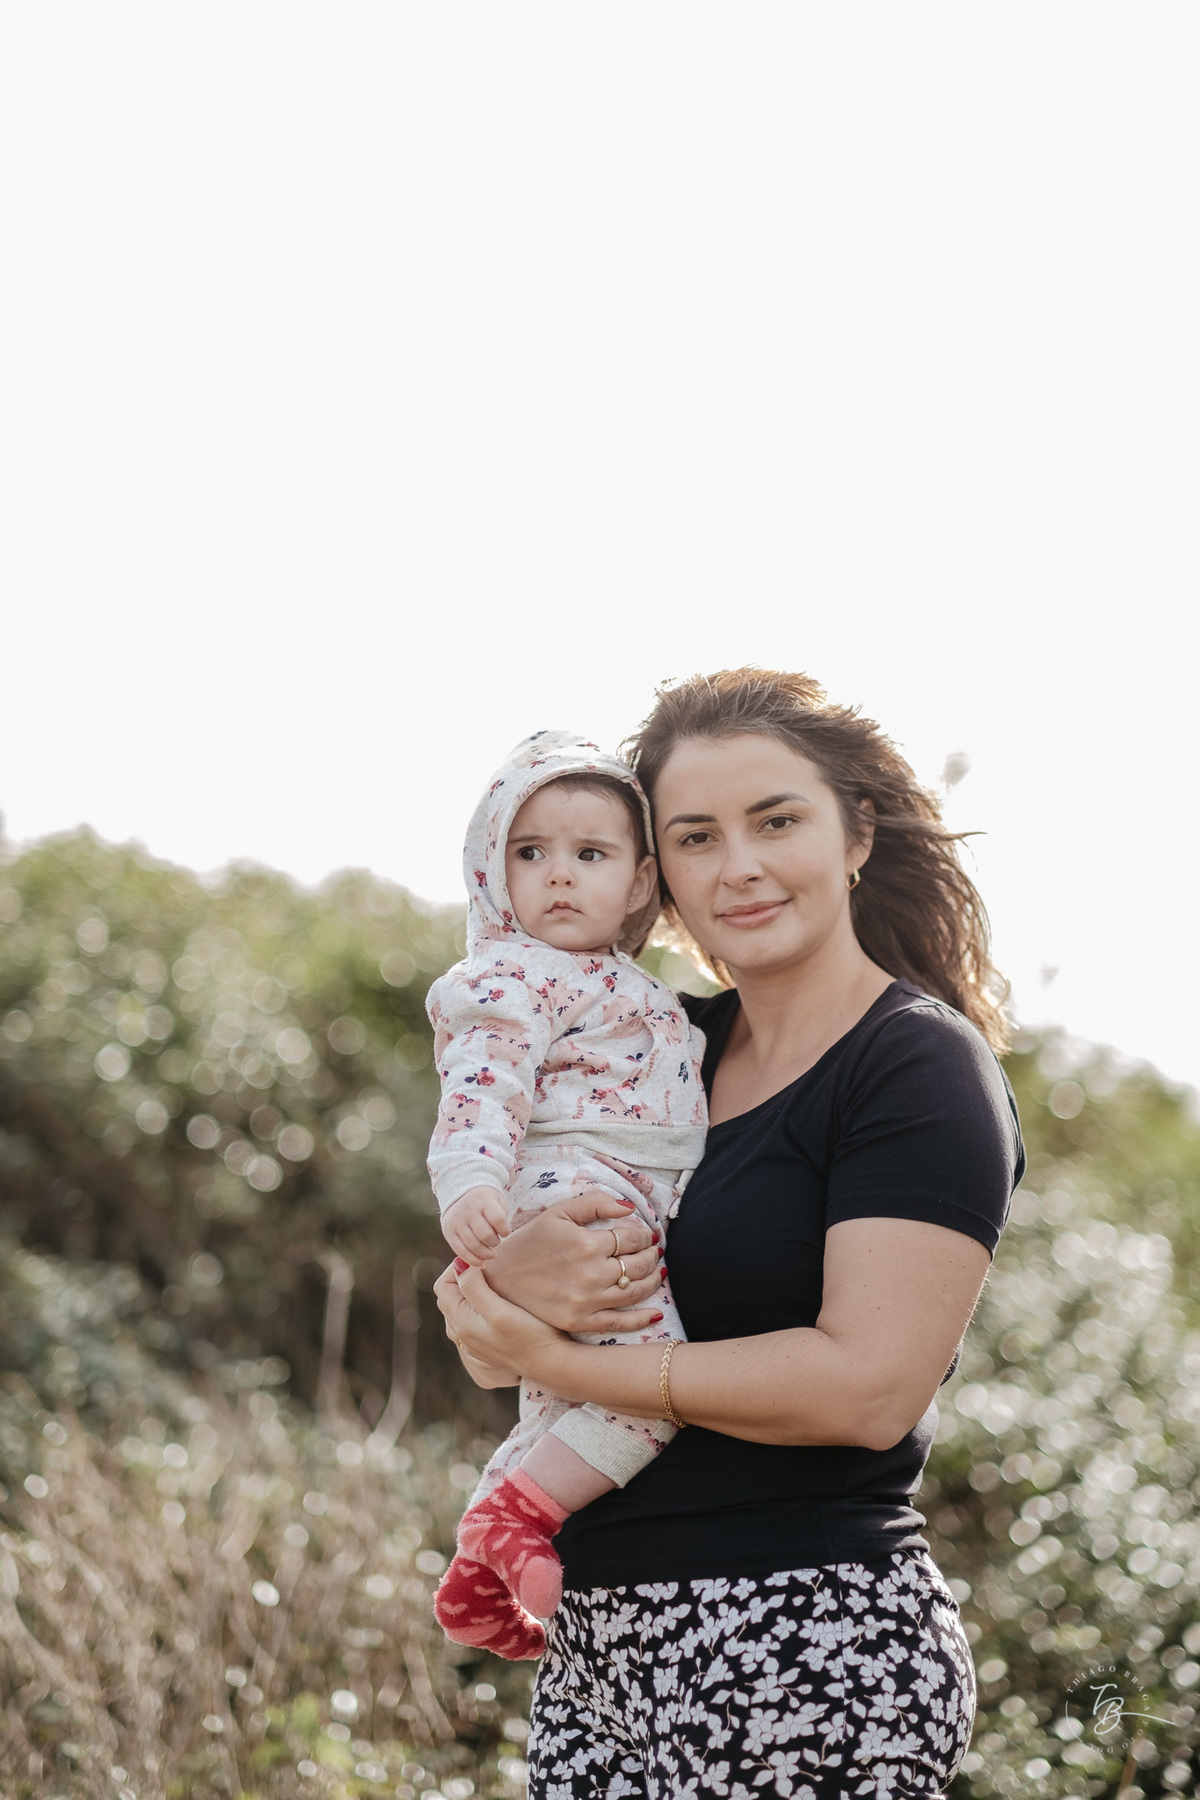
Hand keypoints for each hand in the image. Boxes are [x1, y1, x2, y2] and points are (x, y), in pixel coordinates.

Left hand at [435, 1259, 565, 1383]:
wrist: (550, 1365)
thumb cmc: (529, 1336)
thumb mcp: (499, 1310)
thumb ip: (474, 1288)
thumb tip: (459, 1266)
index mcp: (460, 1323)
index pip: (442, 1286)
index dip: (457, 1268)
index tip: (481, 1260)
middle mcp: (461, 1334)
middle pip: (450, 1296)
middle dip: (463, 1277)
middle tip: (487, 1266)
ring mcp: (473, 1341)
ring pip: (461, 1307)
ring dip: (471, 1290)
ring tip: (494, 1279)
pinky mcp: (486, 1345)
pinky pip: (472, 1318)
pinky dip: (479, 1303)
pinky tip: (498, 1298)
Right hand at [441, 1186, 510, 1264]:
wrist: (461, 1192)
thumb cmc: (486, 1202)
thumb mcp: (497, 1201)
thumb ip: (501, 1218)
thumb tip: (500, 1239)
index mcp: (483, 1200)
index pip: (497, 1219)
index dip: (505, 1230)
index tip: (505, 1232)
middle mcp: (468, 1210)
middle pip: (485, 1235)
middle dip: (495, 1243)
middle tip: (496, 1242)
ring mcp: (456, 1221)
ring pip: (473, 1245)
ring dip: (485, 1254)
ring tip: (491, 1254)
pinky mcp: (448, 1231)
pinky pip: (460, 1250)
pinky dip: (472, 1260)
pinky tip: (481, 1263)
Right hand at [484, 1190, 663, 1333]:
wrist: (500, 1279)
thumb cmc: (530, 1242)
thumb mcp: (558, 1213)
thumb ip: (595, 1202)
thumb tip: (630, 1207)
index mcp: (587, 1243)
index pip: (632, 1238)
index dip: (645, 1235)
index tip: (647, 1235)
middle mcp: (591, 1273)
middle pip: (639, 1264)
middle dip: (651, 1255)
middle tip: (653, 1251)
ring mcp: (588, 1301)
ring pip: (636, 1291)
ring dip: (653, 1280)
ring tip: (656, 1271)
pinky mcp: (582, 1321)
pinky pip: (621, 1323)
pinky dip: (642, 1318)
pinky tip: (654, 1311)